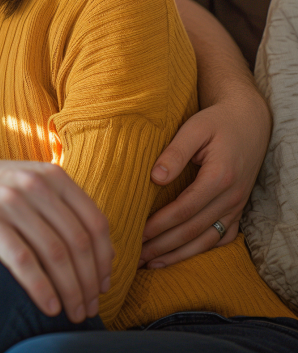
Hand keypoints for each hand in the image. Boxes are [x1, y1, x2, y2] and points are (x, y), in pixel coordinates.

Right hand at [0, 152, 113, 323]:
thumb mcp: (22, 180)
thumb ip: (55, 202)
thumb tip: (94, 247)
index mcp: (50, 174)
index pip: (94, 221)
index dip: (105, 259)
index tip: (103, 285)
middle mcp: (34, 184)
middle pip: (78, 242)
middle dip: (89, 282)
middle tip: (89, 309)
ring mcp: (10, 201)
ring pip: (56, 254)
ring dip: (70, 291)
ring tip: (72, 313)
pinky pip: (24, 260)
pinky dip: (42, 288)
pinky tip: (48, 306)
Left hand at [140, 95, 270, 268]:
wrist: (248, 122)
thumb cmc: (216, 122)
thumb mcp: (194, 128)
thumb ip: (175, 152)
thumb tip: (155, 177)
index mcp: (220, 177)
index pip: (185, 209)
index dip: (160, 224)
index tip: (137, 233)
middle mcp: (231, 197)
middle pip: (193, 230)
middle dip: (163, 246)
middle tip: (135, 256)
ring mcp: (236, 206)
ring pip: (206, 240)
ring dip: (178, 255)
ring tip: (150, 263)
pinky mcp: (237, 210)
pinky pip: (220, 238)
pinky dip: (199, 251)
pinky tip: (178, 256)